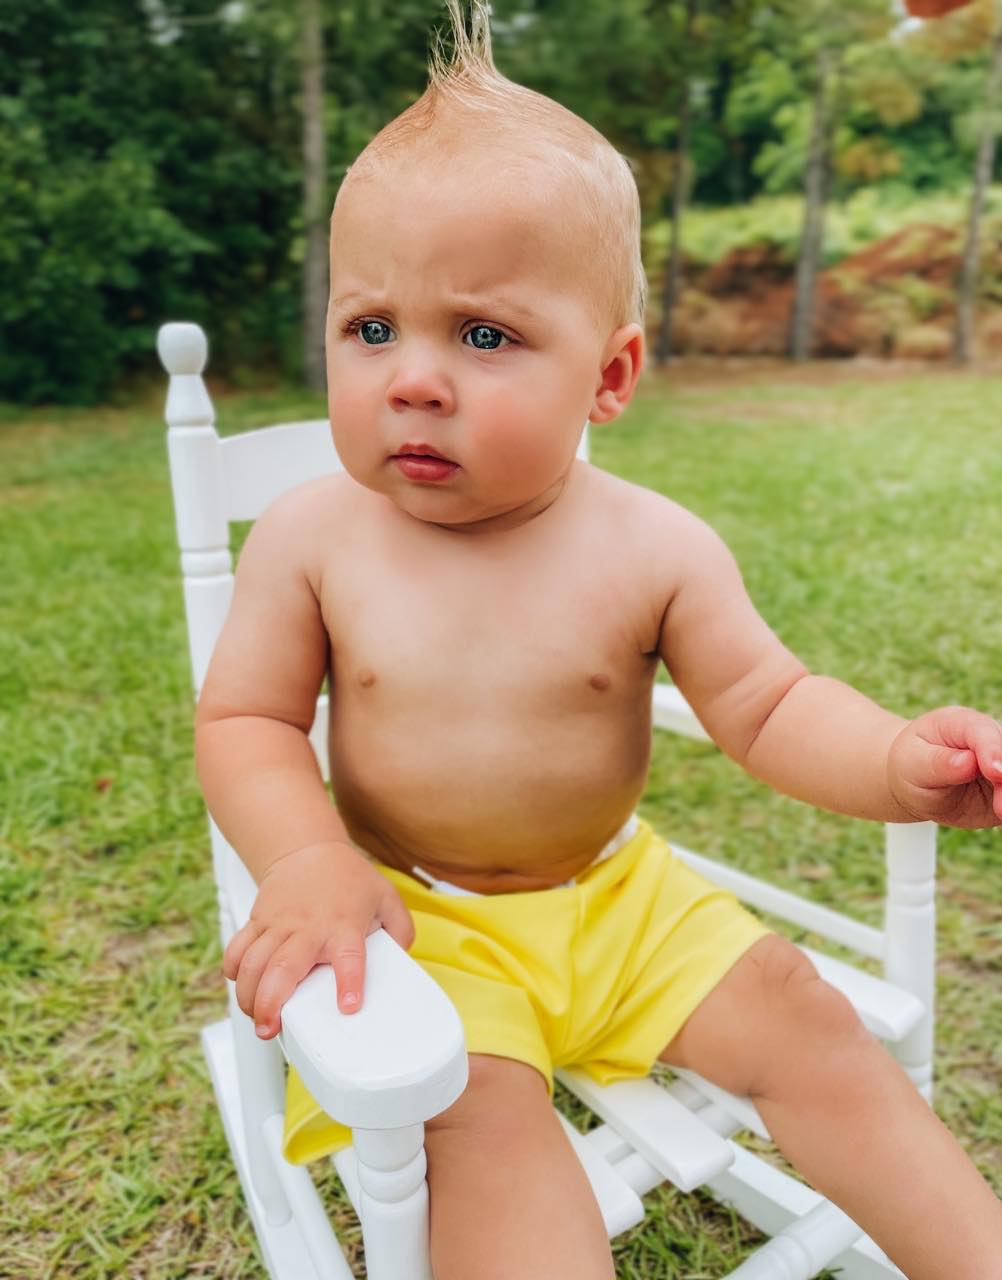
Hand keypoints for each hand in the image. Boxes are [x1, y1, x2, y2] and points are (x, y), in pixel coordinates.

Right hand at [222, 841, 414, 1036]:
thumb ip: (401, 931)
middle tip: (271, 1028)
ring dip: (249, 996)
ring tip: (258, 1019)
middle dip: (271, 1003)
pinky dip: (233, 970)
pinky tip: (240, 986)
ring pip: (254, 963)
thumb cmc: (347, 878)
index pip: (349, 956)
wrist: (307, 848)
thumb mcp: (386, 898)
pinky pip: (237, 948)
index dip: (349, 982)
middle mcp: (307, 927)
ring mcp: (278, 924)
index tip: (348, 1006)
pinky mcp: (257, 921)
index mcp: (343, 925)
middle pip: (283, 968)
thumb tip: (401, 962)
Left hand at [888, 706, 1001, 827]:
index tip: (995, 772)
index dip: (993, 751)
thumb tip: (967, 762)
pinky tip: (1000, 813)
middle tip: (1000, 806)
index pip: (984, 732)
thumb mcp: (915, 763)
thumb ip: (940, 763)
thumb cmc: (913, 765)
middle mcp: (990, 741)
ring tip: (999, 812)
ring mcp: (1000, 765)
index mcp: (963, 723)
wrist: (915, 783)